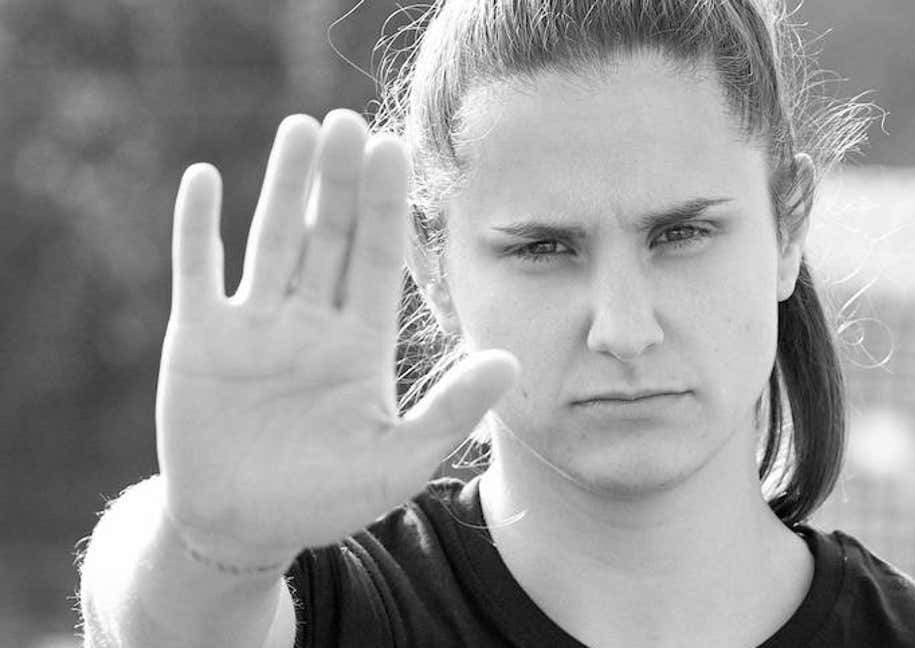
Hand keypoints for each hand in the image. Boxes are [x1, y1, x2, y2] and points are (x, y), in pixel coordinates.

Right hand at [155, 109, 516, 567]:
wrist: (245, 527)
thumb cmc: (326, 498)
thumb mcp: (398, 461)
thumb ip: (451, 411)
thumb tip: (512, 361)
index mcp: (360, 342)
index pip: (378, 259)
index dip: (386, 207)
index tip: (396, 151)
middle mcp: (311, 321)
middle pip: (329, 236)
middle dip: (341, 182)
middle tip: (351, 122)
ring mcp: (255, 325)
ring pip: (272, 240)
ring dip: (283, 187)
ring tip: (300, 130)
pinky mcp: (199, 339)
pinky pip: (198, 272)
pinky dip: (198, 229)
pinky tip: (205, 179)